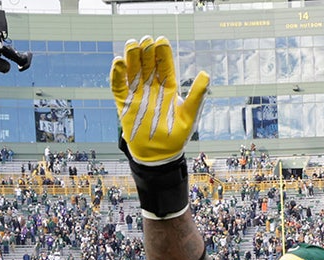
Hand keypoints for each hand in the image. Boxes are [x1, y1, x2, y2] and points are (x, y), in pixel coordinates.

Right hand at [110, 36, 209, 165]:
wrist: (159, 155)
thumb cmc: (176, 136)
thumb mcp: (189, 115)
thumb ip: (197, 95)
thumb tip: (206, 74)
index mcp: (168, 89)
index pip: (165, 67)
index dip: (163, 54)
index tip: (161, 40)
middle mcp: (152, 89)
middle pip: (148, 65)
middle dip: (146, 52)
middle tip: (146, 39)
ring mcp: (137, 95)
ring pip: (133, 72)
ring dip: (132, 58)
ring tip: (132, 44)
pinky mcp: (124, 104)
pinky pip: (119, 87)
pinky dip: (117, 75)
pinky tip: (119, 62)